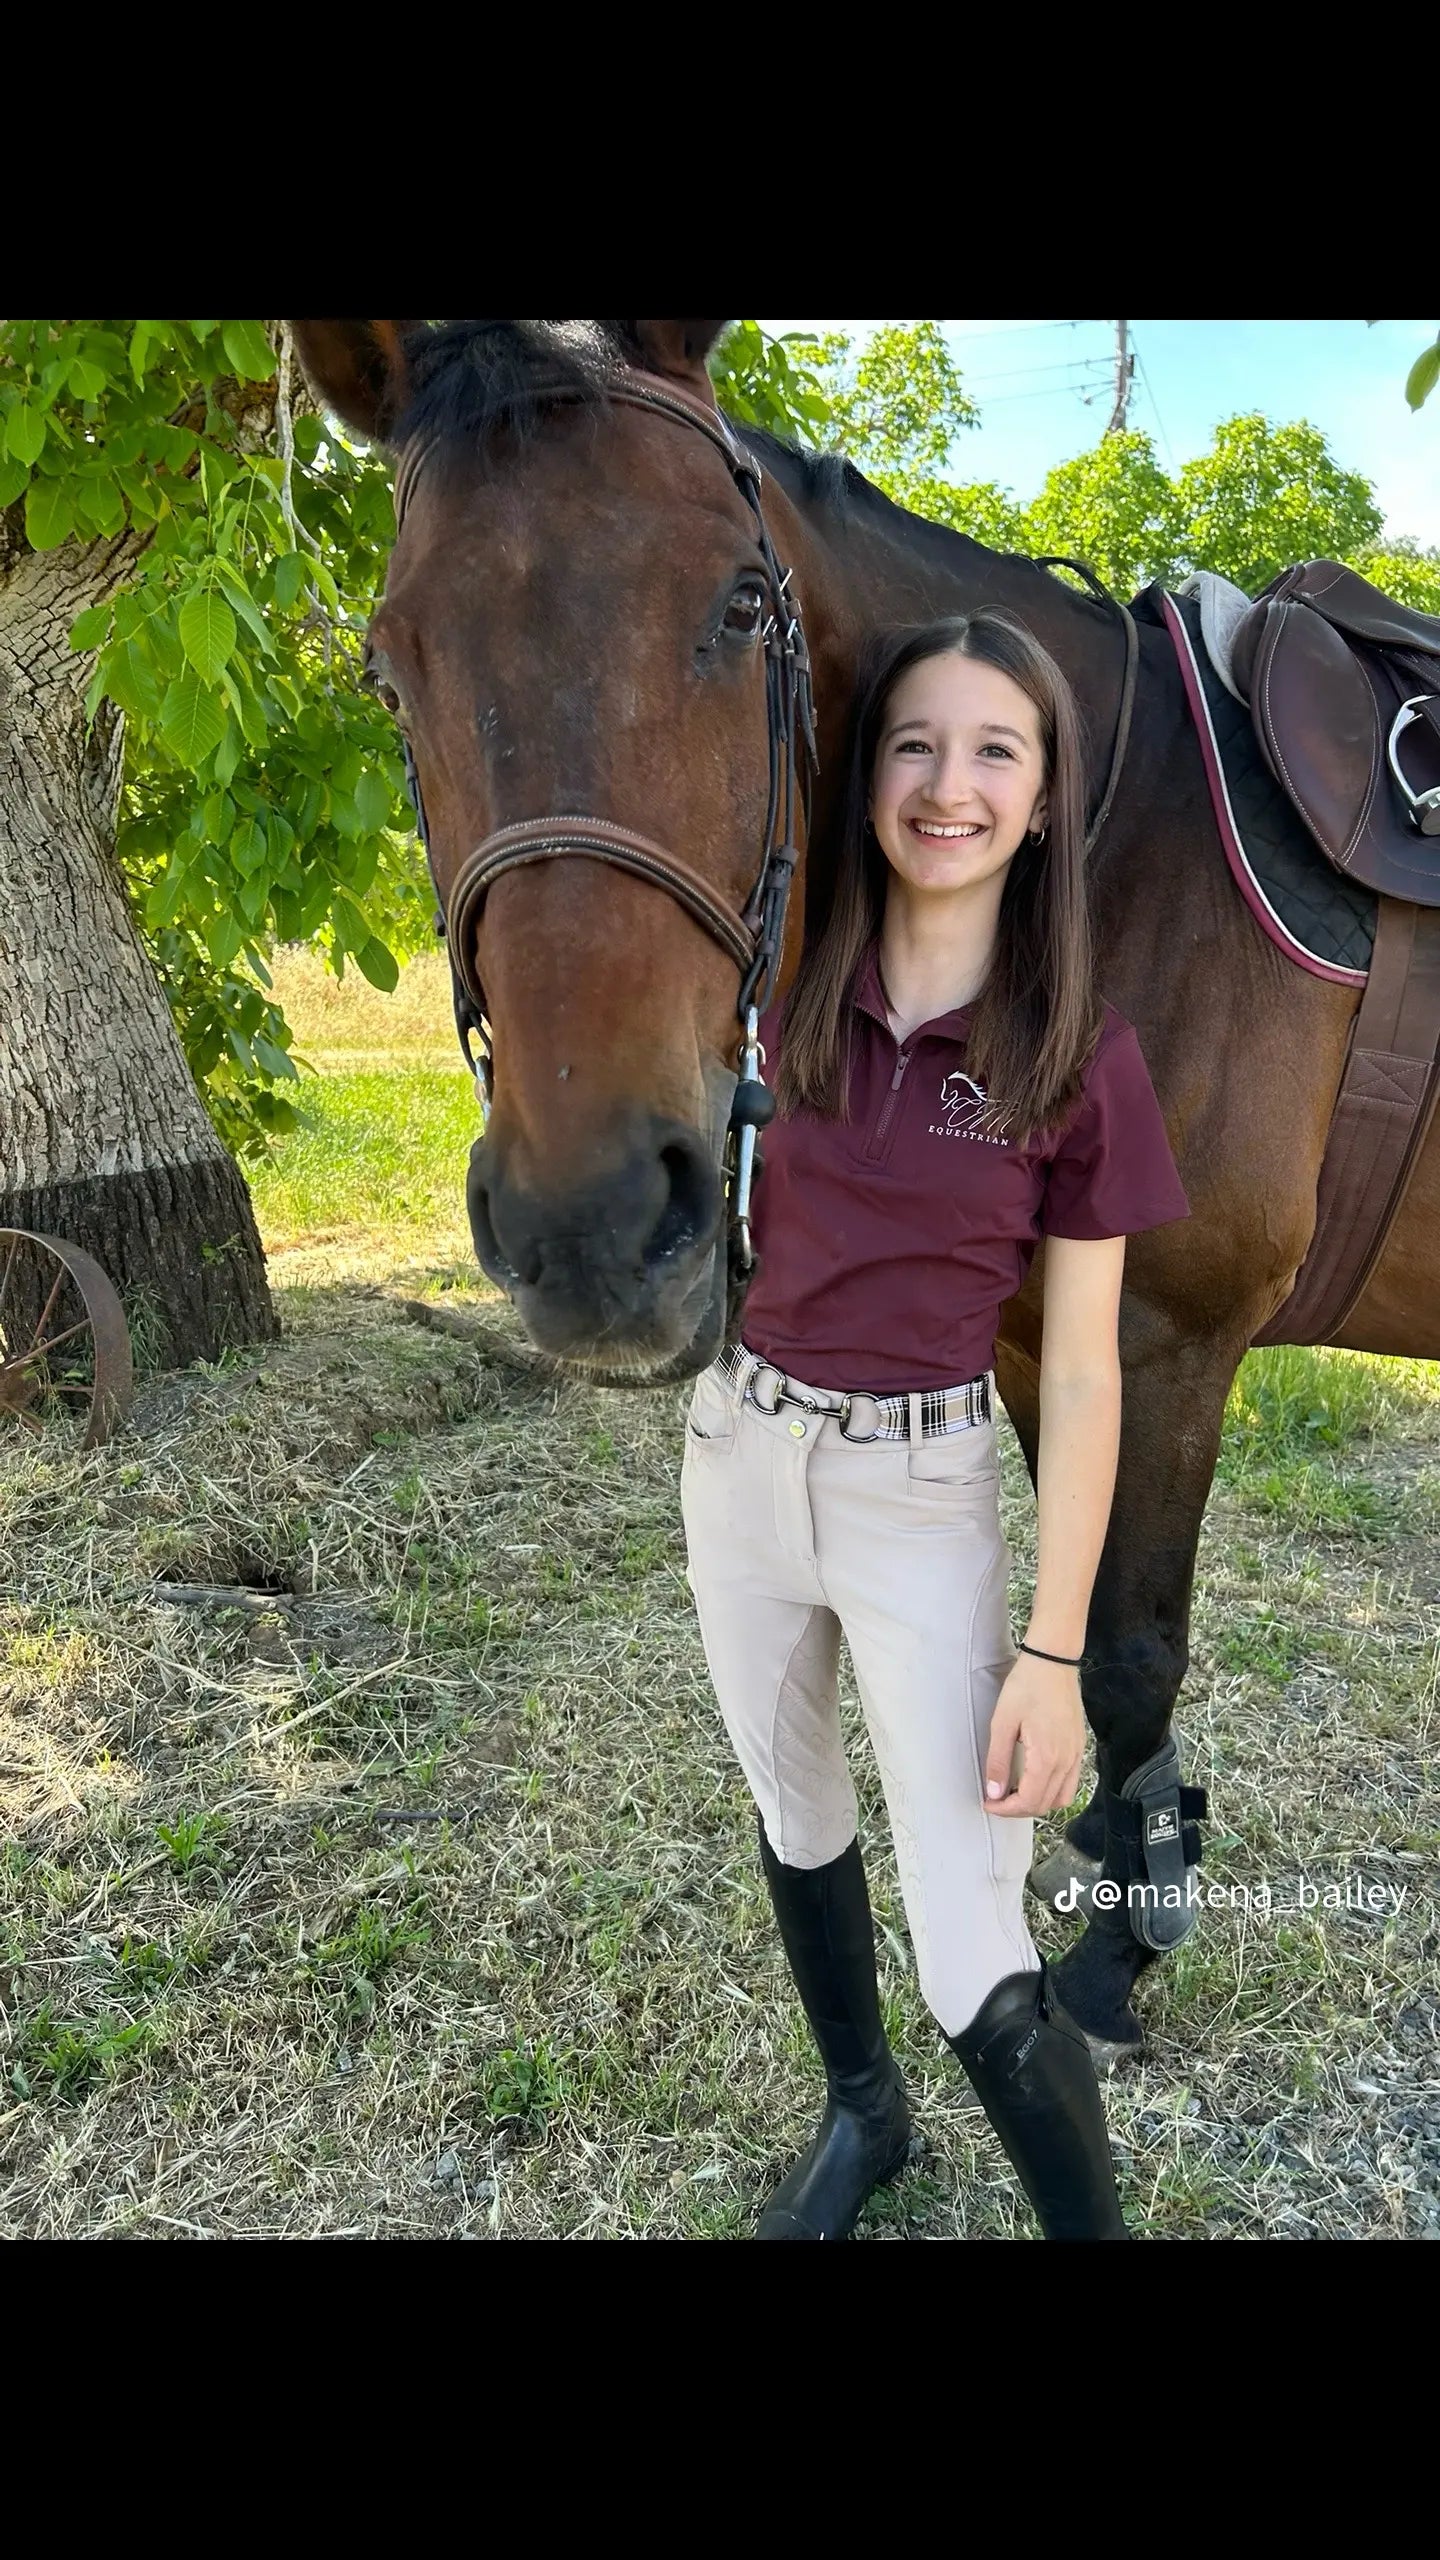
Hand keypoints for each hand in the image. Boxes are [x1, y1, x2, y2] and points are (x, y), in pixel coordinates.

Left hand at [984, 1652, 1085, 1817]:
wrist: (1053, 1661)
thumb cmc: (1026, 1686)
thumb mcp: (1002, 1723)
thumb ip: (998, 1761)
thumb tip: (994, 1792)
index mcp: (1047, 1757)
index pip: (1028, 1800)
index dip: (1005, 1809)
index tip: (988, 1803)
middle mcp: (1066, 1761)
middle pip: (1044, 1804)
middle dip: (1018, 1809)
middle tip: (996, 1800)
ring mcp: (1076, 1755)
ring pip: (1061, 1798)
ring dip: (1037, 1803)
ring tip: (1014, 1794)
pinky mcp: (1079, 1747)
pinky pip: (1070, 1782)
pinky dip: (1052, 1791)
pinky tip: (1034, 1781)